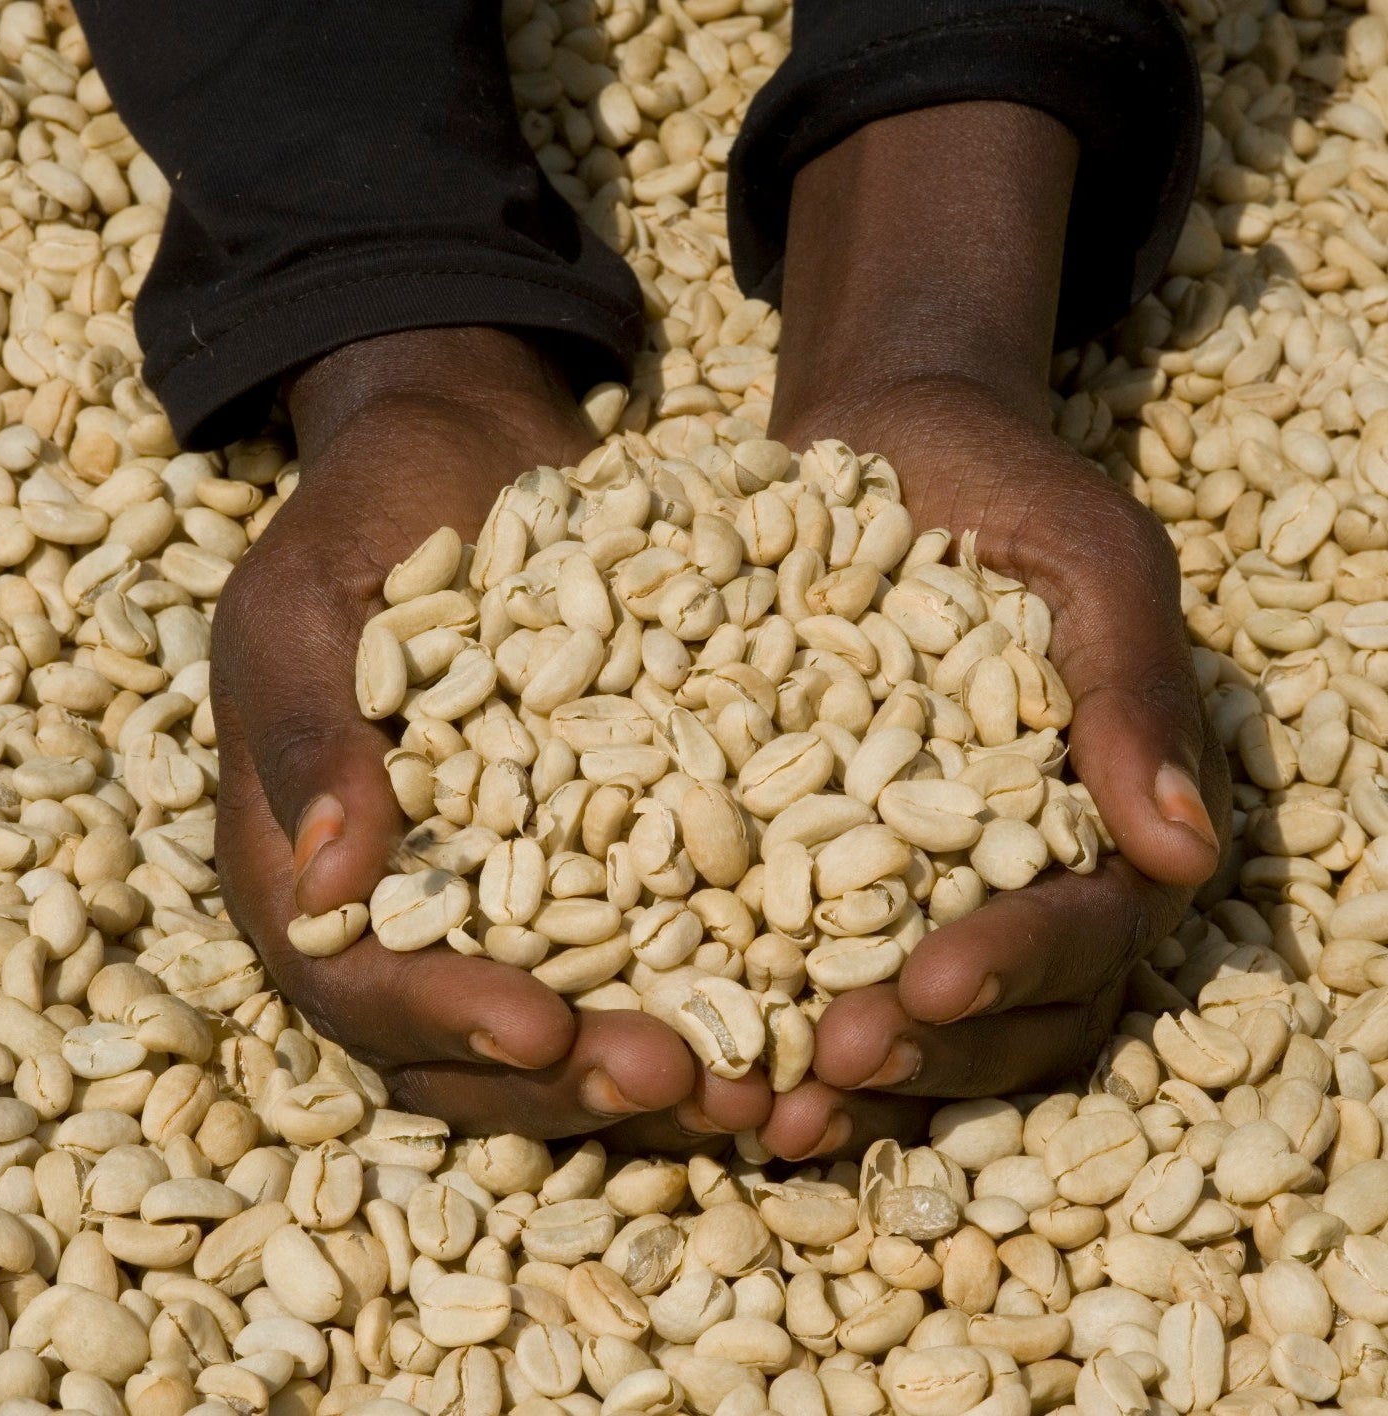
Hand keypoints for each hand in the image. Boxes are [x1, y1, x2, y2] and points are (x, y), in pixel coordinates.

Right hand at [212, 327, 769, 1141]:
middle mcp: (413, 912)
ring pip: (572, 1028)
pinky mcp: (605, 858)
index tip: (543, 1028)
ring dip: (659, 1071)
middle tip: (684, 1082)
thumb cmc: (364, 521)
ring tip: (760, 1087)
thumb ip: (311, 736)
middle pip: (473, 1050)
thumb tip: (327, 891)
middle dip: (574, 1081)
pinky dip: (718, 988)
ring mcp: (512, 894)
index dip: (443, 1019)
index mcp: (311, 875)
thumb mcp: (307, 607)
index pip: (360, 986)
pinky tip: (805, 1005)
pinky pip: (654, 944)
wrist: (466, 462)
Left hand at [755, 377, 1230, 1159]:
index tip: (932, 985)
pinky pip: (787, 956)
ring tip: (759, 1107)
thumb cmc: (1003, 494)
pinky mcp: (803, 860)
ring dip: (837, 1074)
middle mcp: (1006, 877)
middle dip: (920, 1052)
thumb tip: (1187, 855)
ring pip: (898, 1017)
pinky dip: (750, 1009)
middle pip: (993, 1013)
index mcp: (1094, 824)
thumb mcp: (1089, 562)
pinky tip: (686, 1043)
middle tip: (832, 1068)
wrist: (881, 448)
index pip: (1085, 928)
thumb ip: (1134, 694)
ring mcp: (902, 879)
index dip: (1015, 966)